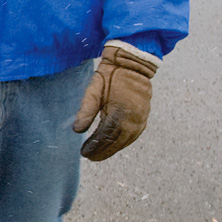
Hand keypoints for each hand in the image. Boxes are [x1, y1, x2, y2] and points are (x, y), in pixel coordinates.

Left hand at [73, 44, 157, 161]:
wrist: (133, 64)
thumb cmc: (111, 75)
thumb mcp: (94, 89)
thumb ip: (86, 110)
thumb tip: (77, 130)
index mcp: (118, 112)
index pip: (104, 136)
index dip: (94, 146)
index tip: (84, 152)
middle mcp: (132, 119)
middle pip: (115, 142)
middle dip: (102, 152)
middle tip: (89, 157)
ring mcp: (140, 119)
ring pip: (125, 141)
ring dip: (112, 150)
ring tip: (99, 155)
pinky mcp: (144, 117)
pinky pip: (133, 135)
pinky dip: (123, 143)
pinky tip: (114, 146)